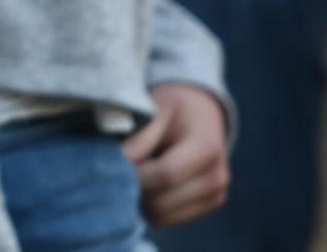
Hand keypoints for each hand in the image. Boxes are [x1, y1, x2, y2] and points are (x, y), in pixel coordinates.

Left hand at [124, 82, 229, 227]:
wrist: (199, 113)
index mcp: (207, 147)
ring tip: (127, 174)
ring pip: (161, 216)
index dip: (133, 173)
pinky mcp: (205, 208)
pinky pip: (166, 220)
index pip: (166, 174)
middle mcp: (217, 177)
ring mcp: (214, 196)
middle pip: (161, 202)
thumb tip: (119, 162)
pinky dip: (148, 206)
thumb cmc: (173, 108)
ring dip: (137, 200)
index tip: (109, 162)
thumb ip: (140, 135)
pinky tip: (143, 183)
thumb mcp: (157, 107)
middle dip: (131, 189)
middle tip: (111, 170)